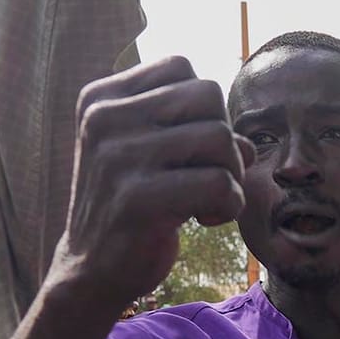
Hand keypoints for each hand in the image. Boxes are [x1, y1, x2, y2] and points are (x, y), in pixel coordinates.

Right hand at [51, 57, 248, 315]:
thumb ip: (194, 129)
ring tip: (209, 200)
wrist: (91, 271)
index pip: (181, 66)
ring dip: (232, 174)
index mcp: (100, 98)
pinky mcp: (138, 200)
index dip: (204, 107)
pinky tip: (205, 220)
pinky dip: (230, 205)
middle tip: (210, 174)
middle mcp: (103, 119)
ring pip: (221, 138)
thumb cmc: (133, 206)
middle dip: (225, 137)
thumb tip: (248, 141)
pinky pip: (220, 184)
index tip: (190, 146)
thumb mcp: (151, 154)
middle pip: (207, 95)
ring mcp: (117, 158)